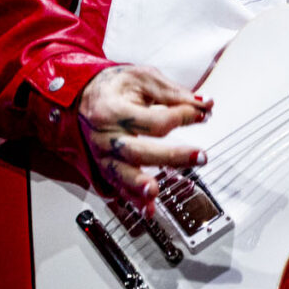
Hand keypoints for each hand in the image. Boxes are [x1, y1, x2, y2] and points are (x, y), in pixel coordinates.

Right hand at [76, 64, 212, 213]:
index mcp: (113, 109)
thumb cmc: (115, 85)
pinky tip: (148, 210)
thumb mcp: (143, 78)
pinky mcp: (105, 168)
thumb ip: (174, 92)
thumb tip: (205, 103)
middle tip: (199, 156)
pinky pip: (118, 188)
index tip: (201, 113)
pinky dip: (134, 201)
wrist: (83, 95)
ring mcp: (103, 155)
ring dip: (140, 185)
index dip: (181, 117)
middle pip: (137, 150)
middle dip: (170, 156)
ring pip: (121, 174)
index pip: (152, 120)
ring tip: (155, 191)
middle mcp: (105, 135)